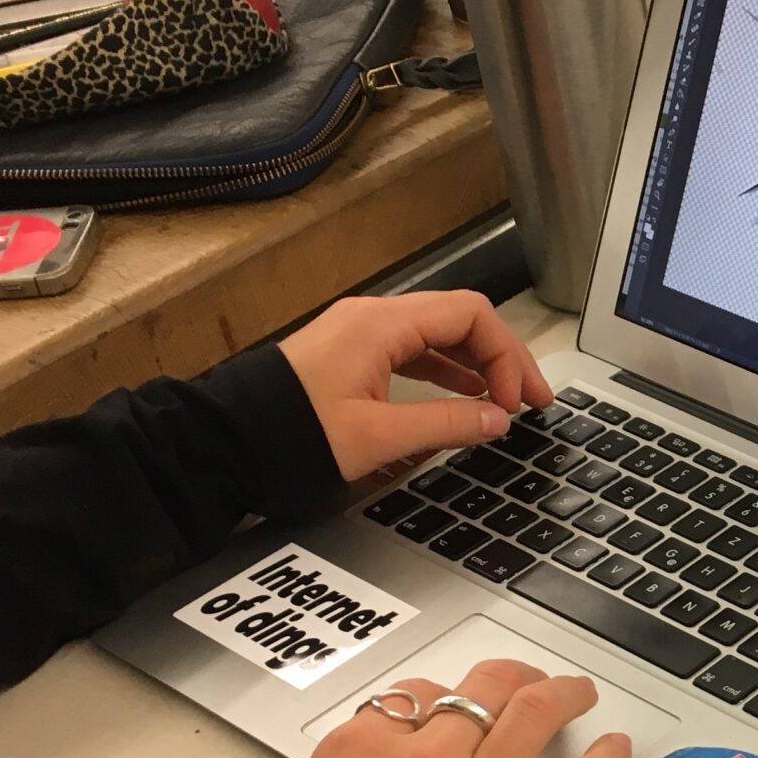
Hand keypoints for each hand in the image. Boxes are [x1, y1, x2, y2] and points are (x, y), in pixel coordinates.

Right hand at [265, 658, 631, 757]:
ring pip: (530, 718)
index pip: (412, 698)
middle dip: (508, 678)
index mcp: (361, 750)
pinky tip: (618, 749)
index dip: (438, 698)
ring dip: (561, 695)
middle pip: (479, 691)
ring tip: (579, 692)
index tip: (449, 707)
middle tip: (526, 680)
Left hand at [280, 292, 555, 480]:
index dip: (507, 357)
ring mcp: (361, 332)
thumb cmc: (290, 435)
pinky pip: (415, 347)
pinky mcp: (352, 351)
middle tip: (533, 400)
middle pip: (461, 318)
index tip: (517, 403)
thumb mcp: (378, 437)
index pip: (472, 317)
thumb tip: (497, 420)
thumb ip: (446, 425)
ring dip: (479, 363)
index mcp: (382, 326)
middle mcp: (374, 317)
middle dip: (504, 357)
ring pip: (440, 332)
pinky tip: (465, 394)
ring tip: (506, 401)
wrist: (224, 440)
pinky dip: (448, 368)